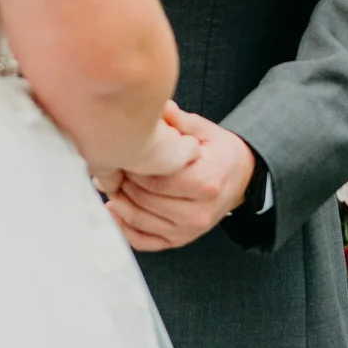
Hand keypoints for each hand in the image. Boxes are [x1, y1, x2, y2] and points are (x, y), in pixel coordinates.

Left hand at [98, 107, 256, 252]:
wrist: (239, 179)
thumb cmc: (219, 153)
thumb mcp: (204, 131)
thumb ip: (179, 121)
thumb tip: (158, 107)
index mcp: (205, 183)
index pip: (156, 179)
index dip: (133, 165)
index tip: (119, 151)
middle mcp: (198, 212)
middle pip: (145, 199)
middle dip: (122, 181)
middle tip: (108, 165)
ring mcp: (188, 231)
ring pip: (139, 220)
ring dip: (118, 201)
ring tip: (107, 182)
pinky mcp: (179, 240)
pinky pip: (144, 241)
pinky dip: (124, 227)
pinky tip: (113, 208)